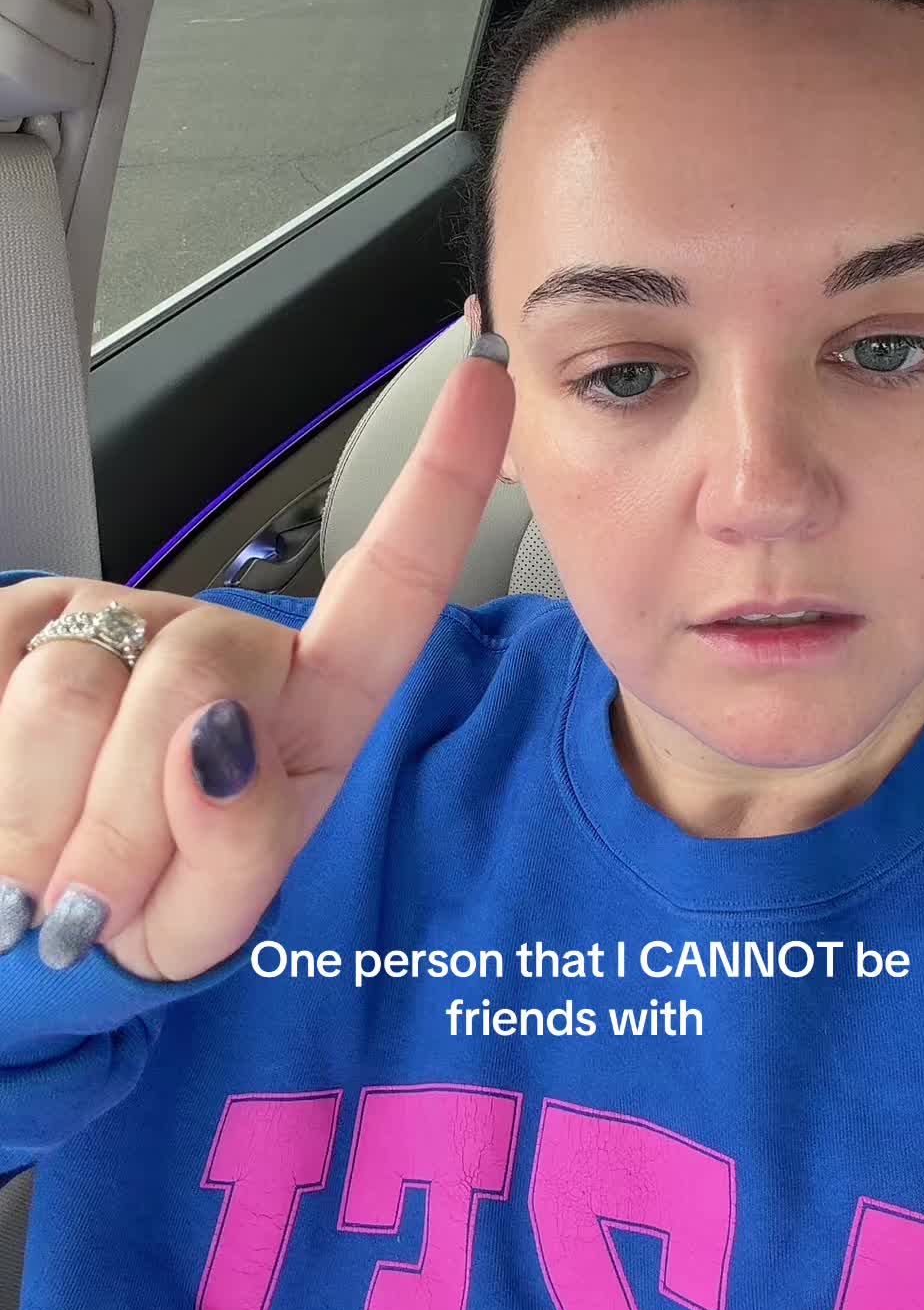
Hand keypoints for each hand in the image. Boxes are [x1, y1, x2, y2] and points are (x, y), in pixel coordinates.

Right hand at [0, 340, 513, 981]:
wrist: (6, 929)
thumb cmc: (120, 923)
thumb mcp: (203, 927)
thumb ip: (235, 853)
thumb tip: (213, 745)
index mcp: (306, 711)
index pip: (391, 587)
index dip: (442, 480)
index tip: (489, 380)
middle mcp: (217, 648)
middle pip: (200, 677)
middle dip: (133, 821)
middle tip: (97, 902)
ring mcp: (112, 623)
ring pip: (77, 691)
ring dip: (48, 822)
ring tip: (49, 866)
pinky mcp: (15, 618)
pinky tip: (11, 810)